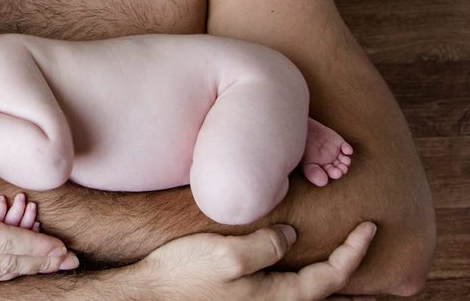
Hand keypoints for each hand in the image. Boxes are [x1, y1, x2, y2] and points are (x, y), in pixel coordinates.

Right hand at [127, 221, 376, 299]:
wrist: (149, 293)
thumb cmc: (185, 274)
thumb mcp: (228, 254)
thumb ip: (266, 245)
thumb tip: (291, 236)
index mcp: (277, 297)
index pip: (331, 276)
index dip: (354, 252)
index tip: (370, 226)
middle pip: (324, 288)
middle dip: (349, 266)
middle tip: (365, 242)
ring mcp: (255, 300)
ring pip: (304, 288)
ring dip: (327, 272)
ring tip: (340, 253)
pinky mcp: (240, 294)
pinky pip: (283, 284)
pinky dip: (301, 272)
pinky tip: (294, 258)